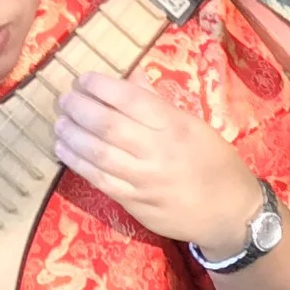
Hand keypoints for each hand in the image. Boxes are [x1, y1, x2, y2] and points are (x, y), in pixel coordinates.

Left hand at [53, 71, 263, 248]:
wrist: (230, 213)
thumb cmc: (216, 164)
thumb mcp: (195, 126)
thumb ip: (159, 103)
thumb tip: (130, 76)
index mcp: (176, 126)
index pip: (130, 99)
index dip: (100, 86)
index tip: (83, 79)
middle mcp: (158, 151)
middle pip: (107, 125)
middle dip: (79, 108)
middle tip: (64, 99)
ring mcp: (145, 180)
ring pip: (98, 153)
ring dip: (72, 135)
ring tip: (59, 122)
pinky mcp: (135, 204)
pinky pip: (99, 180)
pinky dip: (77, 163)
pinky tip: (64, 150)